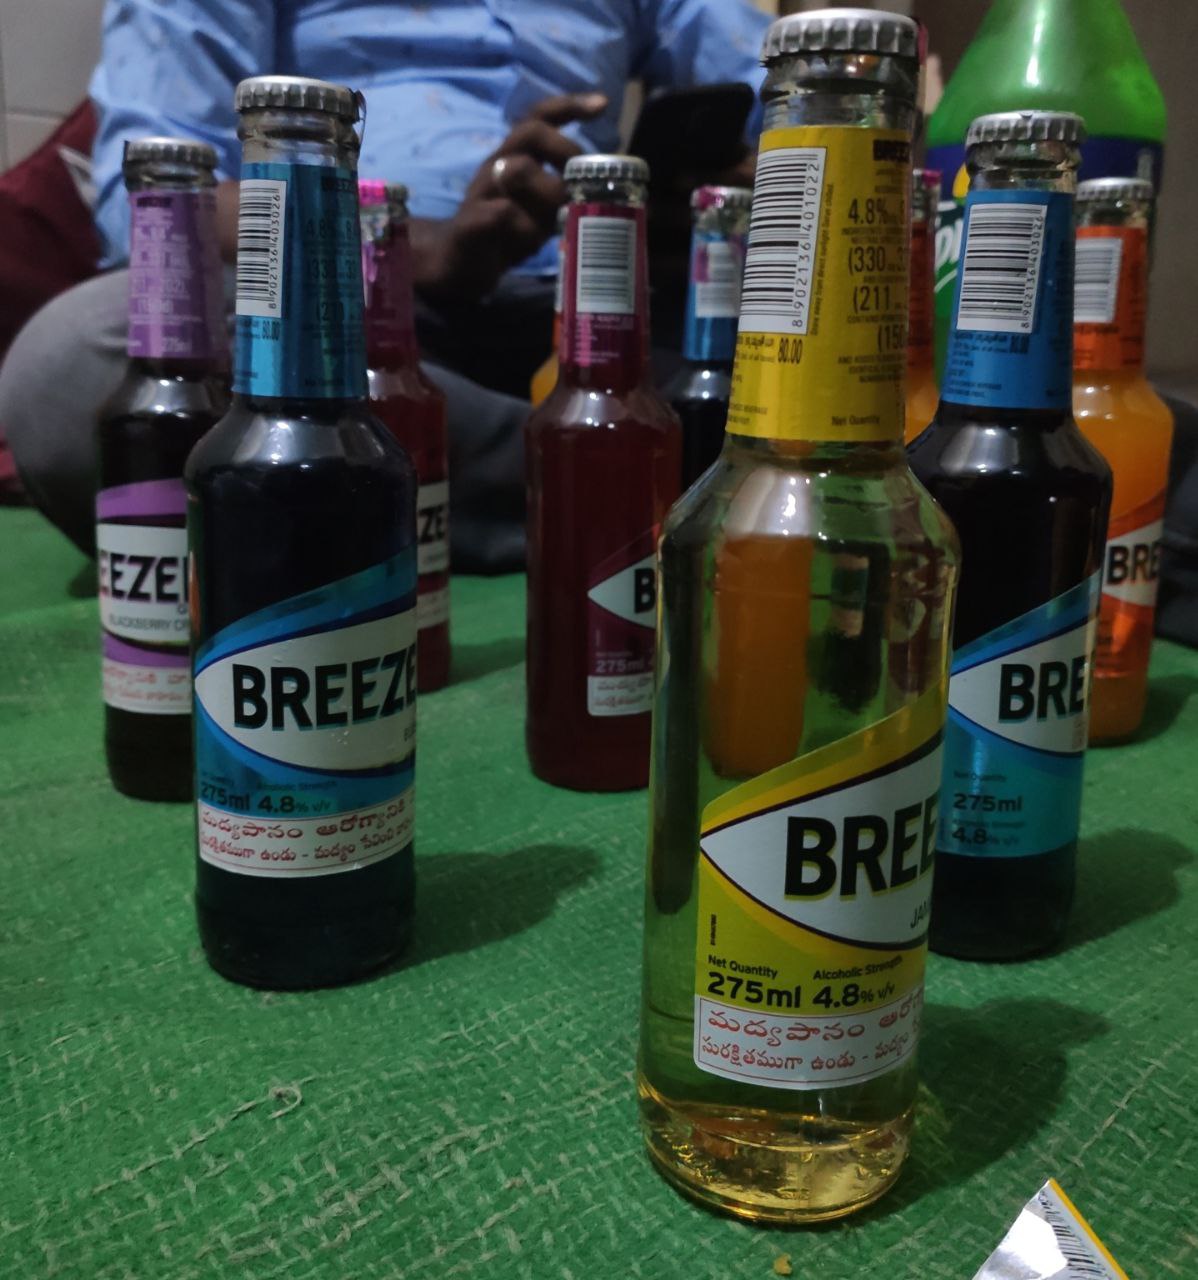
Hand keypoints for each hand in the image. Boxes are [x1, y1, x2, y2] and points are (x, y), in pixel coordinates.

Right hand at [410, 92, 607, 304]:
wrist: (459, 263)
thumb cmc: (508, 232)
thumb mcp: (541, 209)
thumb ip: (566, 193)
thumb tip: (611, 189)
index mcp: (515, 157)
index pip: (538, 116)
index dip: (570, 105)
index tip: (602, 105)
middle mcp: (497, 164)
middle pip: (530, 133)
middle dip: (564, 152)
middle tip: (577, 186)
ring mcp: (481, 192)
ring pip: (516, 169)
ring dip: (545, 193)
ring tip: (552, 223)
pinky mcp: (470, 223)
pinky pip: (501, 213)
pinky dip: (523, 227)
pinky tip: (531, 243)